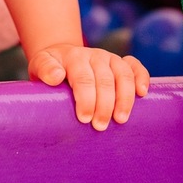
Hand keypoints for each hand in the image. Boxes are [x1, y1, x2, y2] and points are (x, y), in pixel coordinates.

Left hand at [28, 44, 148, 129]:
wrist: (62, 57)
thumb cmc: (50, 69)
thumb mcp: (39, 66)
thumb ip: (44, 70)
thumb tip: (56, 77)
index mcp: (73, 57)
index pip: (83, 78)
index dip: (86, 99)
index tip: (84, 119)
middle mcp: (93, 55)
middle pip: (104, 80)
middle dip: (104, 105)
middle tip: (100, 126)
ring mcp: (109, 58)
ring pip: (123, 75)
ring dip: (124, 98)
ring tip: (121, 119)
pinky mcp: (121, 62)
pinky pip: (135, 66)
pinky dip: (141, 77)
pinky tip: (142, 93)